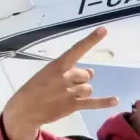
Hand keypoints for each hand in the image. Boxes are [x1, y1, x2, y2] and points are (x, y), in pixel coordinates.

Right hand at [1, 26, 119, 139]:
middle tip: (66, 86)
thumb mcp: (48, 73)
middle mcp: (65, 77)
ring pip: (88, 88)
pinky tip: (115, 100)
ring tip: (68, 96)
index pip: (77, 49)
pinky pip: (92, 103)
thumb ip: (69, 71)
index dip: (91, 39)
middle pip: (86, 75)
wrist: (25, 109)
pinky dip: (104, 102)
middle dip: (80, 80)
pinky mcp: (72, 105)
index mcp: (58, 65)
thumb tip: (92, 73)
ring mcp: (69, 92)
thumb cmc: (35, 88)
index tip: (104, 30)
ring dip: (82, 91)